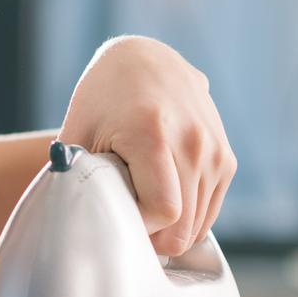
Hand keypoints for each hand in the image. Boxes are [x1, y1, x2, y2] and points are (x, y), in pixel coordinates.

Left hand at [59, 36, 235, 254]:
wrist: (144, 58)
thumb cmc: (102, 97)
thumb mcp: (78, 132)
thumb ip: (74, 177)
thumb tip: (71, 220)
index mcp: (152, 134)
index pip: (163, 212)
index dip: (138, 227)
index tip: (116, 217)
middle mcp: (192, 141)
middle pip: (184, 226)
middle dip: (154, 238)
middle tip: (126, 227)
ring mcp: (215, 149)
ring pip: (199, 223)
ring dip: (172, 229)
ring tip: (142, 213)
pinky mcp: (226, 157)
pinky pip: (210, 209)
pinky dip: (189, 218)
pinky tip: (164, 203)